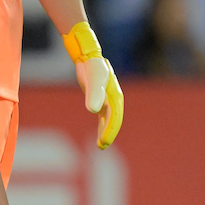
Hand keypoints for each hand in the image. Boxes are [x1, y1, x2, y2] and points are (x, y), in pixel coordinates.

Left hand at [62, 22, 124, 149]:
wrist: (89, 58)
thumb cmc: (92, 68)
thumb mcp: (93, 80)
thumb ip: (94, 94)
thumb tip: (93, 110)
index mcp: (115, 97)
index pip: (114, 117)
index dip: (110, 130)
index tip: (103, 141)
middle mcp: (114, 100)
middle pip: (113, 120)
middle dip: (109, 133)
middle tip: (102, 145)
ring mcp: (108, 100)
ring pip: (109, 120)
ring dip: (106, 132)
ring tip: (101, 145)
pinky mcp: (100, 100)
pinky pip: (103, 116)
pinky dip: (102, 126)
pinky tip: (99, 134)